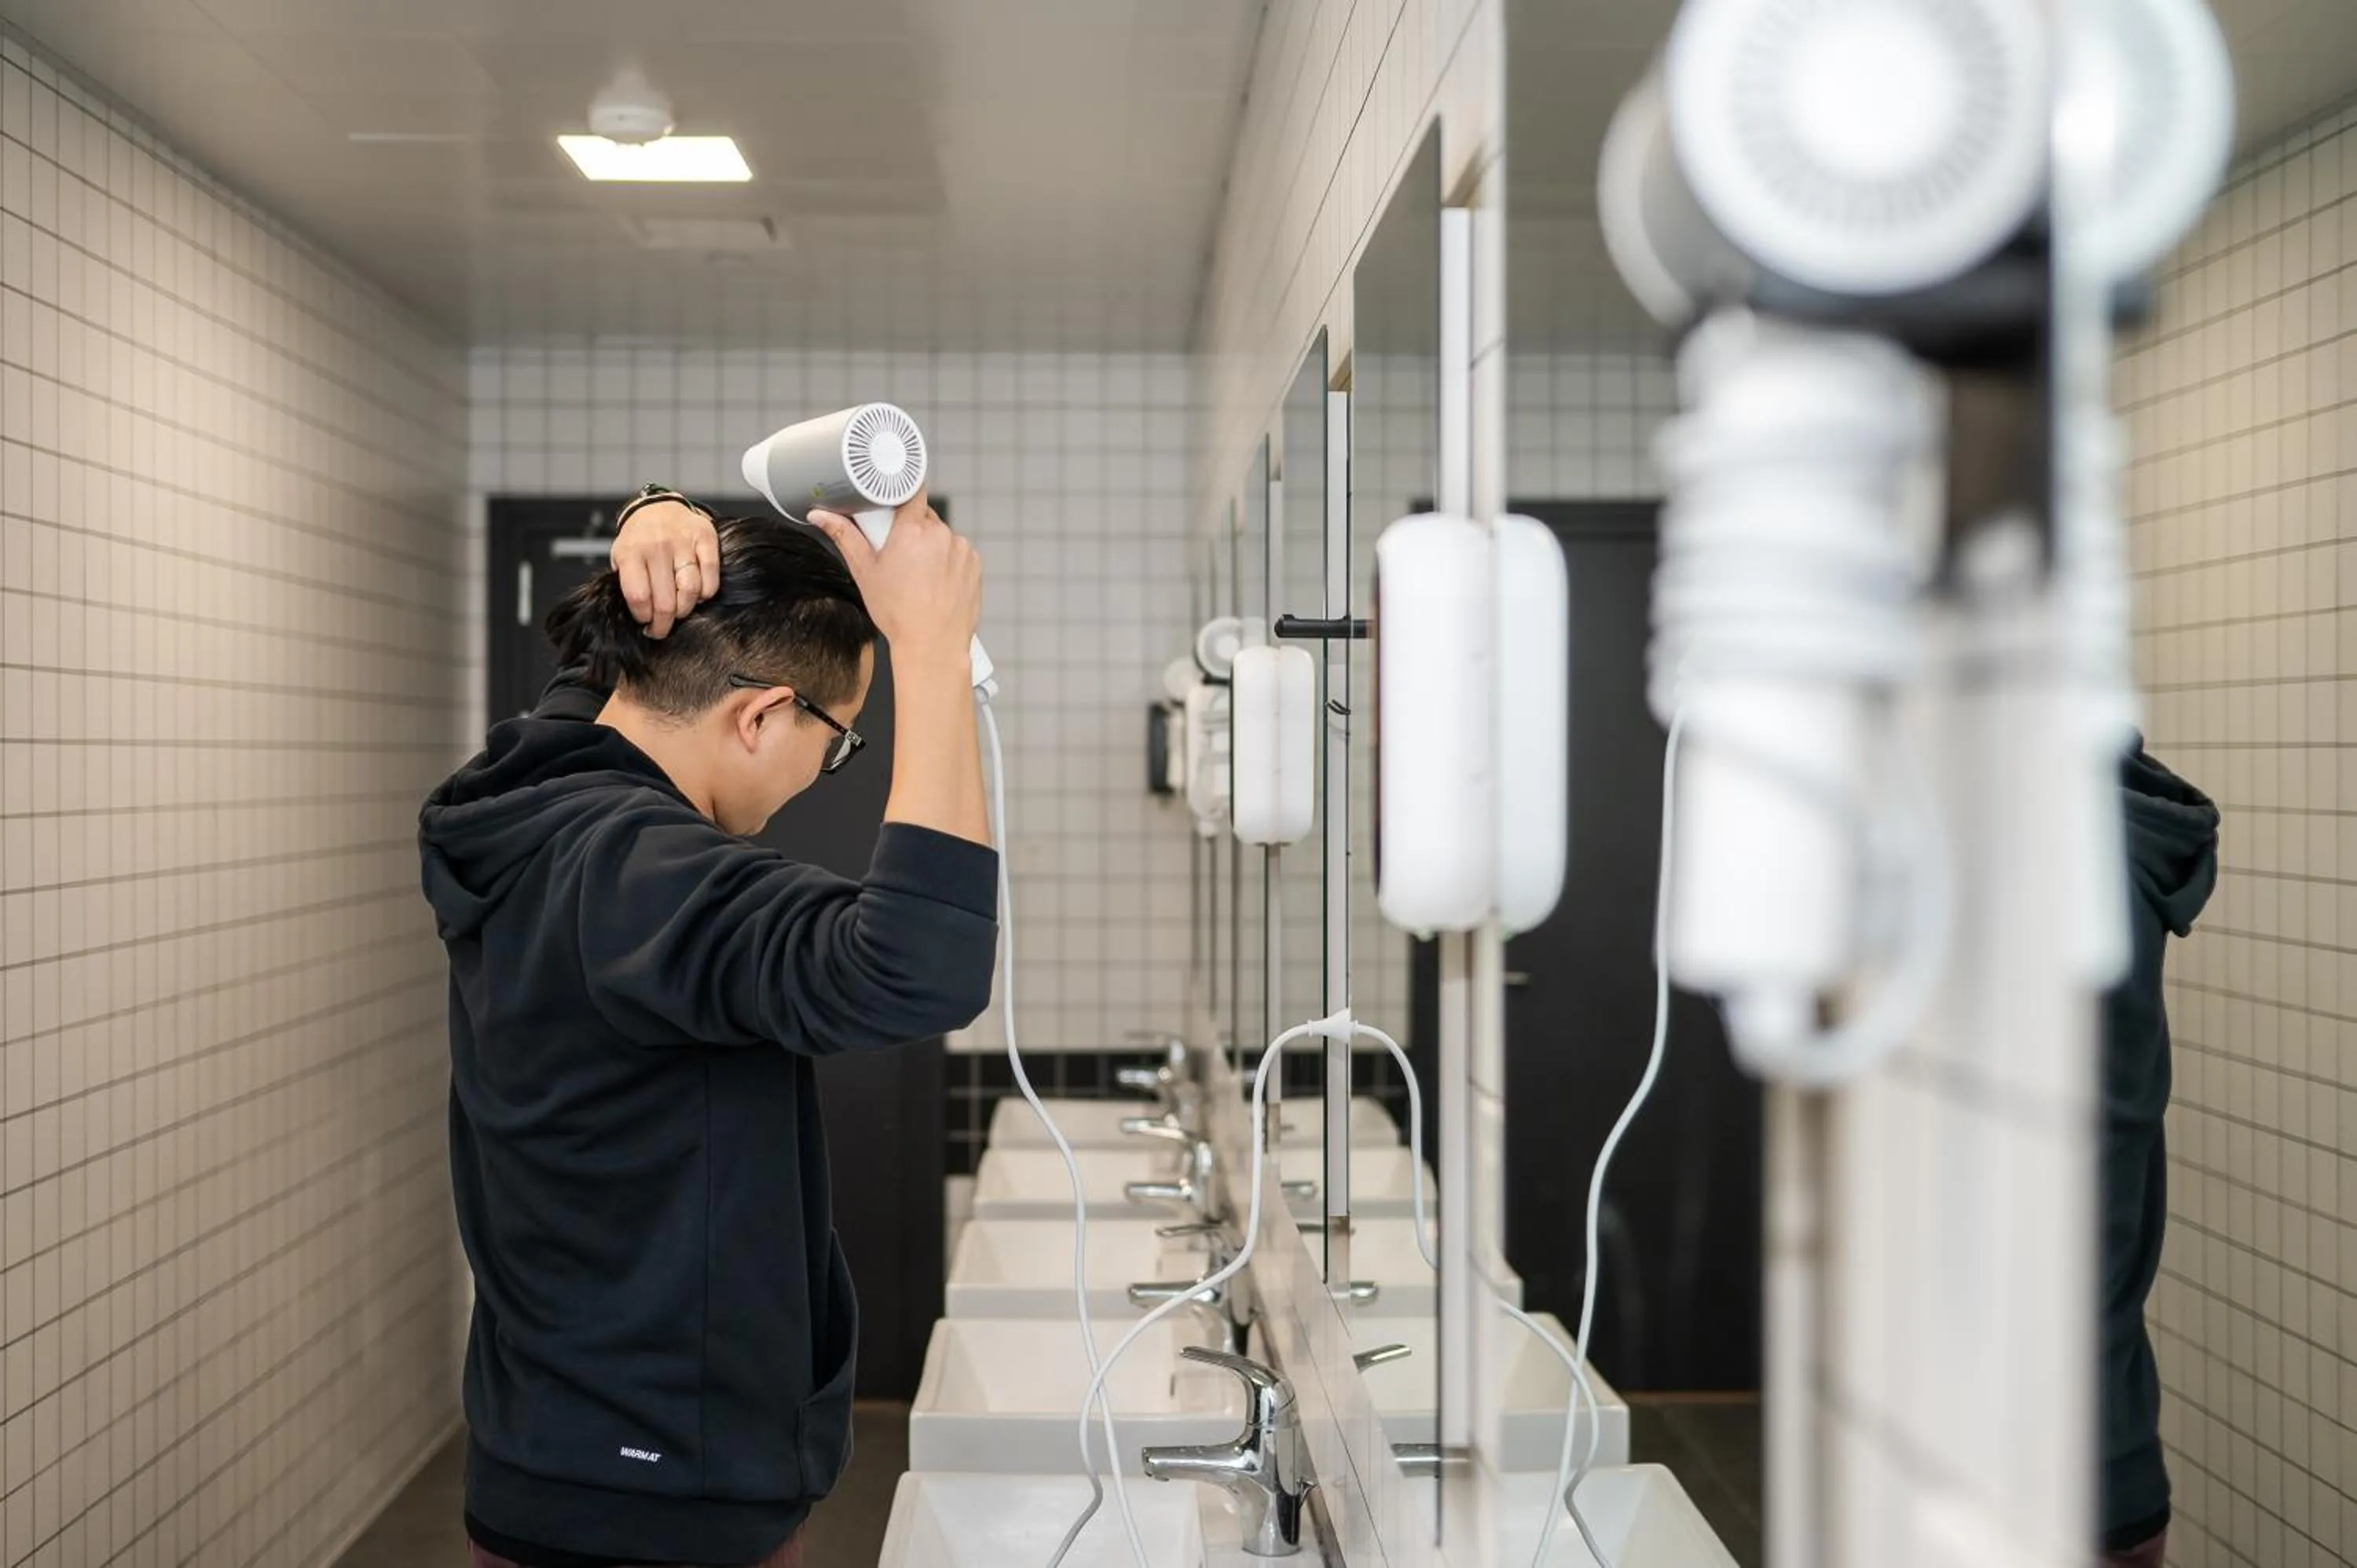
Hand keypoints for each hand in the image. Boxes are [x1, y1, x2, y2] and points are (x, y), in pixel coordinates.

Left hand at [611, 499, 719, 638]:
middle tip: (662, 629)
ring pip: (690, 591)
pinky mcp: (706, 539)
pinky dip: (706, 593)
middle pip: (665, 601)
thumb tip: (641, 615)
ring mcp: (683, 542)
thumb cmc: (639, 539)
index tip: (645, 622)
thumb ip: (627, 582)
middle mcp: (657, 547)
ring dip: (685, 609)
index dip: (644, 617)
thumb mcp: (620, 556)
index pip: (639, 597)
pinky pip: (710, 577)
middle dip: (664, 624)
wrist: (659, 506)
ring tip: (679, 610)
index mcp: (631, 552)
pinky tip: (697, 594)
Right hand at [808, 491, 981, 668]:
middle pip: (923, 516)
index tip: (891, 508)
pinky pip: (957, 552)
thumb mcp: (864, 572)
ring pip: (941, 535)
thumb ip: (844, 536)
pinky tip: (935, 582)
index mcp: (912, 529)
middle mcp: (940, 533)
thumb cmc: (899, 613)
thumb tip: (820, 516)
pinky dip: (948, 561)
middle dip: (910, 529)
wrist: (933, 645)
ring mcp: (961, 548)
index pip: (910, 489)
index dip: (899, 496)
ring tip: (918, 575)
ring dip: (930, 546)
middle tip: (897, 554)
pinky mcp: (974, 563)